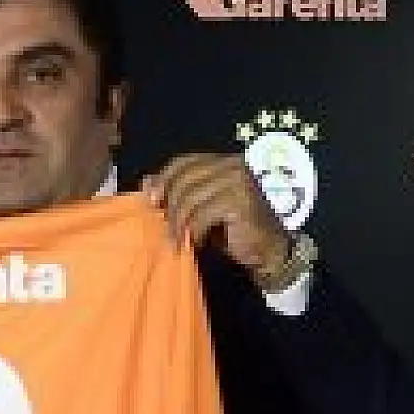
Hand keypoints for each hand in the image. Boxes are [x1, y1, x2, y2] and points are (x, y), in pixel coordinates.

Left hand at [141, 153, 291, 288]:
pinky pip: (202, 215)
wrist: (268, 251)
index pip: (184, 162)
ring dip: (178, 222)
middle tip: (161, 224)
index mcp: (223, 162)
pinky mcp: (240, 202)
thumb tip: (145, 183)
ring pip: (190, 198)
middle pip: (184, 179)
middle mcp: (232, 166)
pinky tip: (195, 243)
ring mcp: (238, 182)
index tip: (149, 198)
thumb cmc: (232, 230)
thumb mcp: (201, 208)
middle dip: (168, 203)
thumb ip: (178, 193)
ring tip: (176, 239)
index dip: (163, 178)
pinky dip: (194, 231)